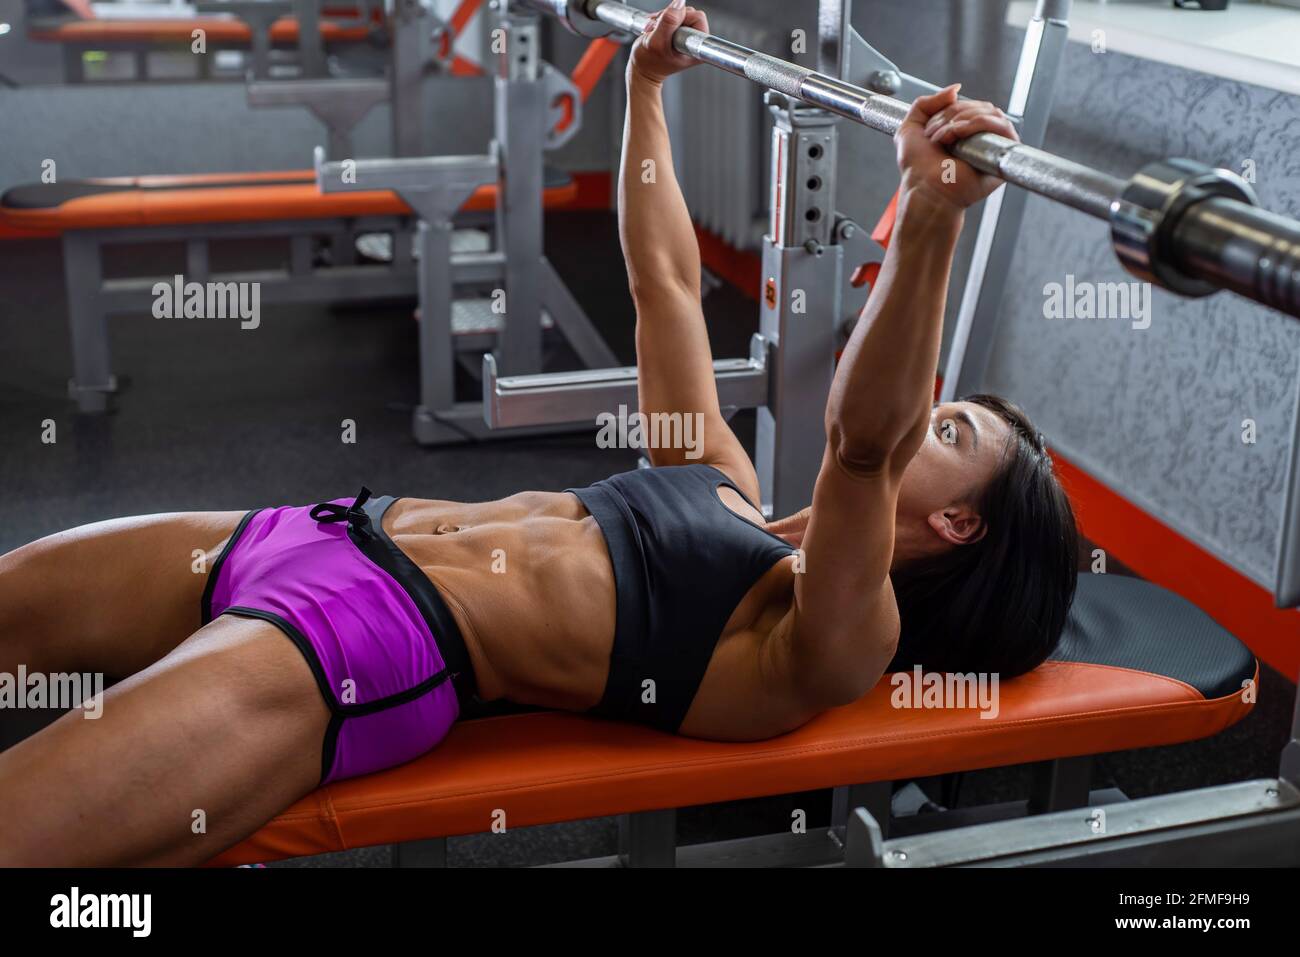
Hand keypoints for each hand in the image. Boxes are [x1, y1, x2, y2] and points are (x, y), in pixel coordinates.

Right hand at [629, 0, 709, 84]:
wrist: (642, 67)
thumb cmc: (649, 62)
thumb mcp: (656, 42)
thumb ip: (668, 22)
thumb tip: (679, 3)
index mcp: (696, 48)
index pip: (697, 18)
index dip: (681, 19)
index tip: (670, 34)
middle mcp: (694, 41)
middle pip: (688, 12)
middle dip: (670, 17)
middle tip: (658, 30)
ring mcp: (687, 35)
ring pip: (679, 11)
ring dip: (663, 17)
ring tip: (654, 30)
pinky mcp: (679, 30)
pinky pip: (673, 13)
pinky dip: (661, 17)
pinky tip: (655, 28)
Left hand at [895, 85, 1017, 209]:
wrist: (924, 188)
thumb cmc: (917, 167)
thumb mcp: (911, 126)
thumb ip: (926, 102)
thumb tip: (956, 89)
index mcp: (963, 130)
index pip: (967, 104)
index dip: (948, 110)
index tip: (929, 131)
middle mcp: (980, 136)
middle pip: (978, 105)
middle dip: (951, 115)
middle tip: (935, 137)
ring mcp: (992, 144)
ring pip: (989, 112)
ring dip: (961, 121)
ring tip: (945, 140)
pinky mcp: (1002, 154)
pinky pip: (1001, 126)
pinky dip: (977, 124)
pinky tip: (959, 136)